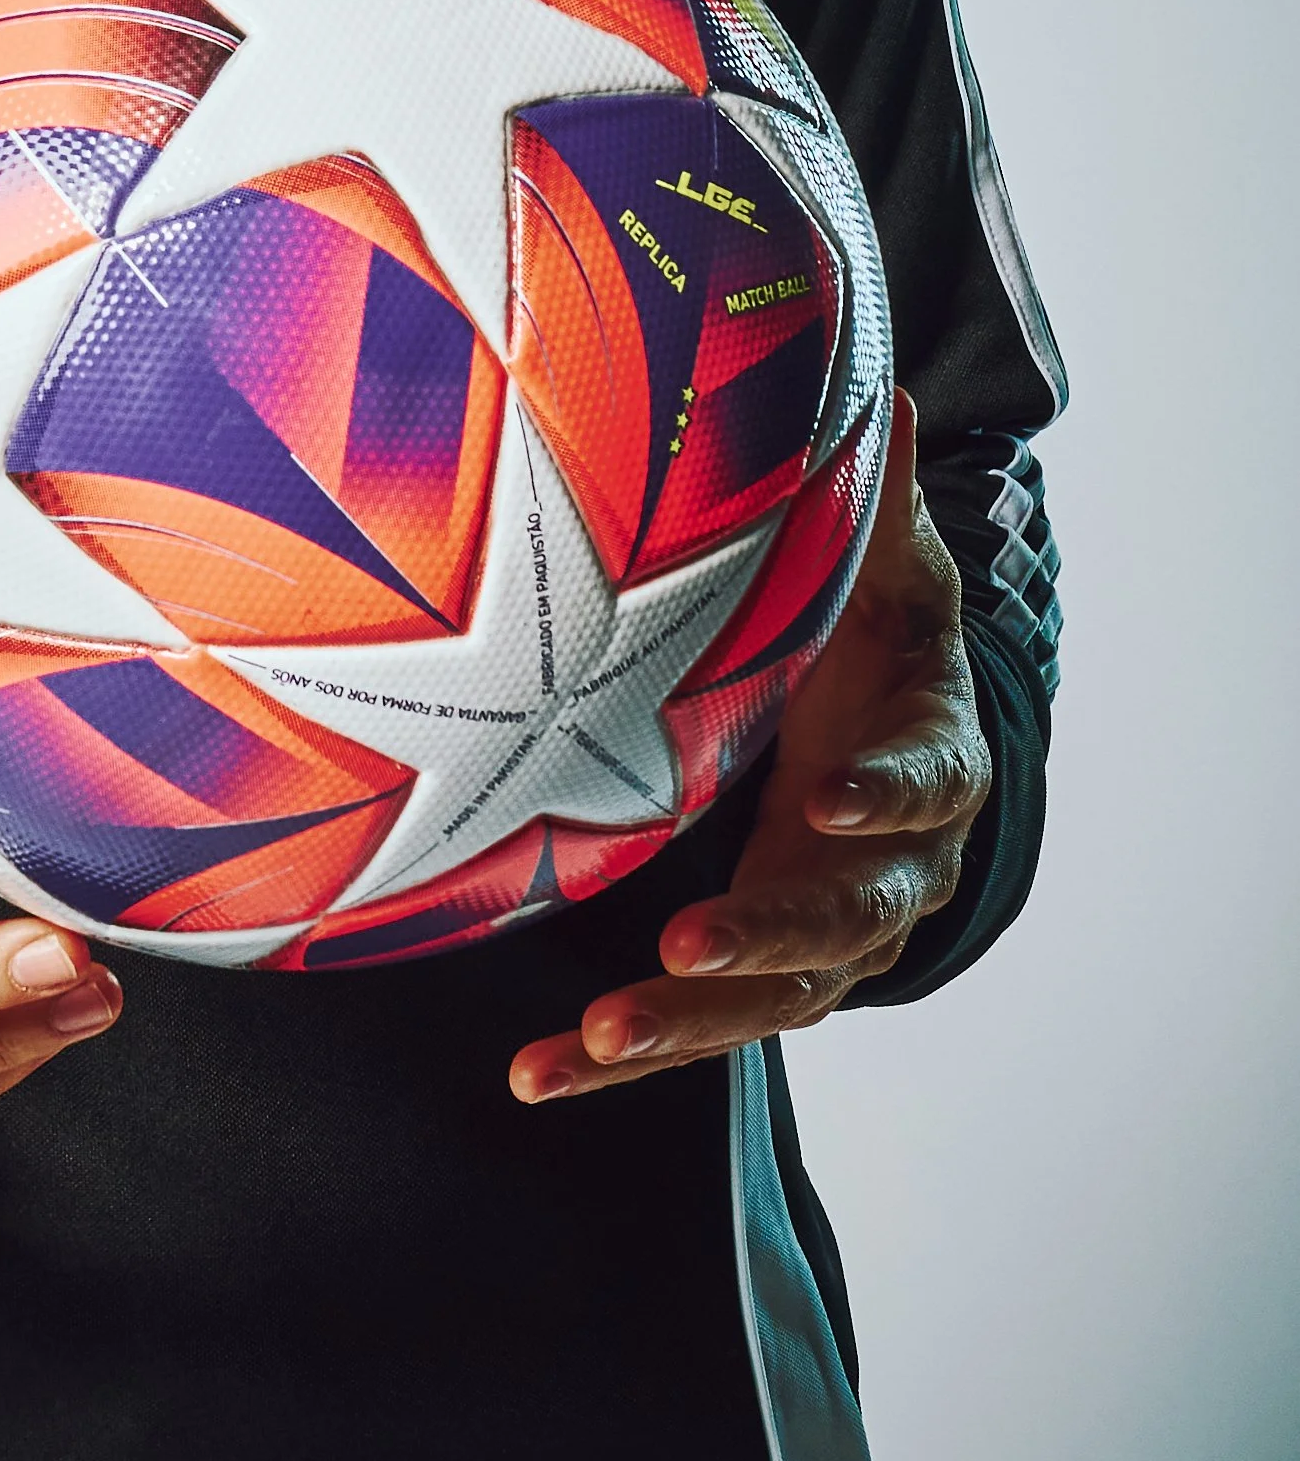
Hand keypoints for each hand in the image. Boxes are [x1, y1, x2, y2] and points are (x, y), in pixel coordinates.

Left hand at [508, 392, 987, 1102]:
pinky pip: (688, 1030)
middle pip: (844, 922)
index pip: (921, 788)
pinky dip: (612, 1060)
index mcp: (925, 761)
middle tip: (692, 944)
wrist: (894, 734)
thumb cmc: (884, 638)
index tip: (840, 802)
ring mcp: (820, 935)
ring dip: (683, 1021)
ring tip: (597, 1033)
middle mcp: (884, 869)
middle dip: (768, 934)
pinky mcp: (751, 974)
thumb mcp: (890, 564)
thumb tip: (872, 384)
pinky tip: (534, 1076)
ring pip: (768, 998)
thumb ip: (877, 496)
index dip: (888, 798)